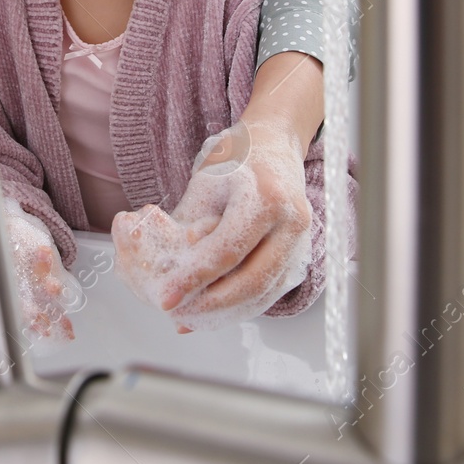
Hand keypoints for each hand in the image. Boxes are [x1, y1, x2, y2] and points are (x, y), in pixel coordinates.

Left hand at [112, 122, 311, 331]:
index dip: (194, 278)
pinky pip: (270, 291)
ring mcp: (301, 241)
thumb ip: (187, 227)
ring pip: (264, 294)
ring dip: (225, 313)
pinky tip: (213, 312)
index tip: (166, 297)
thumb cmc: (237, 158)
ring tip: (190, 318)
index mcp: (265, 197)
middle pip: (251, 281)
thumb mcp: (204, 184)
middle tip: (177, 314)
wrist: (275, 145)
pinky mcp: (299, 256)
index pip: (227, 250)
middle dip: (210, 305)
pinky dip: (240, 307)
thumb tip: (162, 271)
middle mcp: (291, 222)